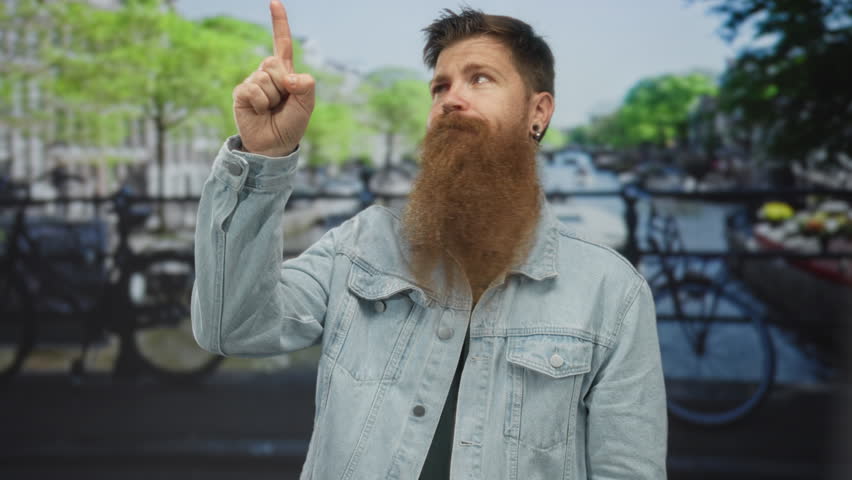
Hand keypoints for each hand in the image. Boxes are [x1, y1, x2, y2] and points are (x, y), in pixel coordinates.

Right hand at [232, 0, 314, 156]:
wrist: (274, 145)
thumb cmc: (291, 125)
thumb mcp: (307, 106)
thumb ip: (306, 87)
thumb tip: (289, 76)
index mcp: (285, 73)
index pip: (282, 43)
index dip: (279, 23)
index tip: (274, 2)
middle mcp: (267, 73)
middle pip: (274, 63)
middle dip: (283, 85)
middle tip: (282, 103)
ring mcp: (252, 82)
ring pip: (264, 78)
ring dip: (272, 98)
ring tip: (270, 110)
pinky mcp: (241, 93)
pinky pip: (252, 89)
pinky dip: (260, 103)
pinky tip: (259, 112)